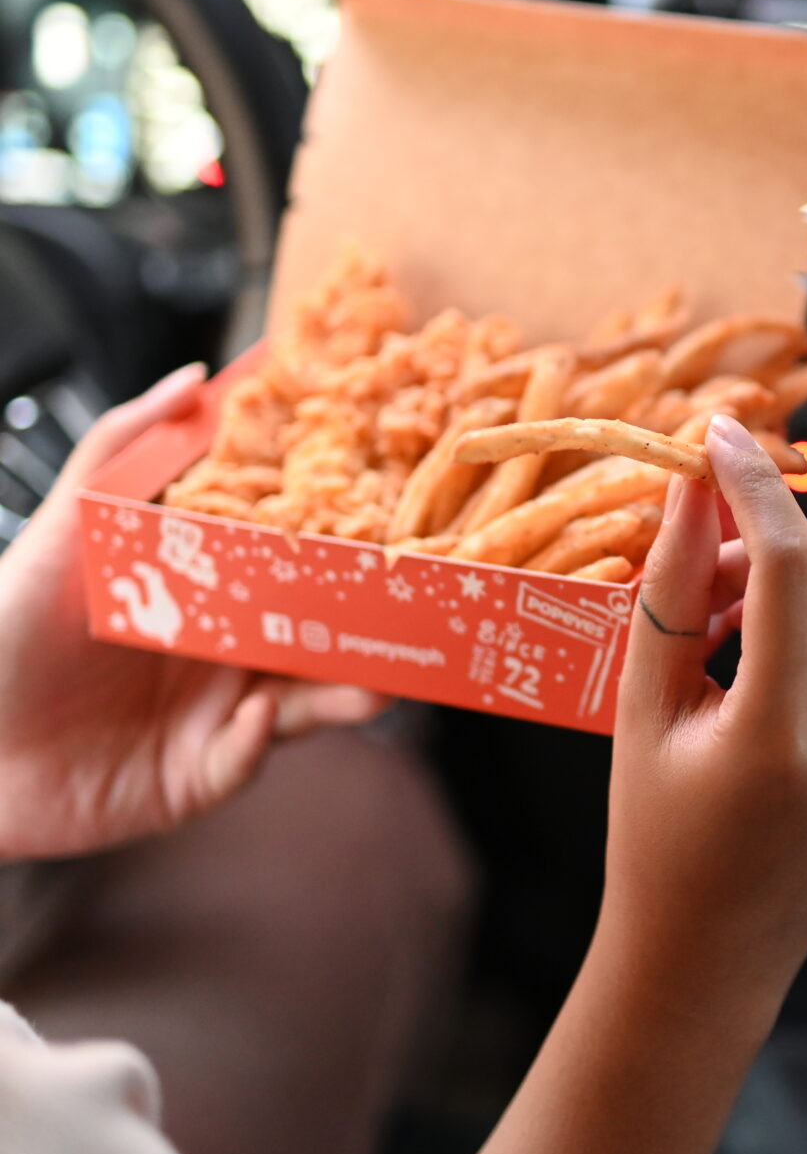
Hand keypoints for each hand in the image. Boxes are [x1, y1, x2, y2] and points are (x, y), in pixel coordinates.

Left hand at [0, 365, 386, 860]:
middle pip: (321, 639)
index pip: (297, 572)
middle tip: (418, 617)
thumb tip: (195, 378)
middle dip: (372, 633)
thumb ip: (122, 447)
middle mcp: (227, 655)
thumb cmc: (3, 632)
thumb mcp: (64, 525)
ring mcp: (219, 716)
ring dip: (345, 694)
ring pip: (305, 703)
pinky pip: (245, 759)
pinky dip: (257, 741)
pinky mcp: (198, 775)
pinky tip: (257, 717)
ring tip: (379, 685)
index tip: (391, 532)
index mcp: (210, 596)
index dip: (344, 556)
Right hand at [599, 413, 806, 1029]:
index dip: (750, 487)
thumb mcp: (644, 704)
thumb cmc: (655, 833)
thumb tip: (693, 480)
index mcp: (787, 736)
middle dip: (763, 547)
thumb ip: (671, 585)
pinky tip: (797, 663)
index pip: (789, 563)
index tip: (716, 437)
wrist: (714, 949)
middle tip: (702, 592)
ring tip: (748, 635)